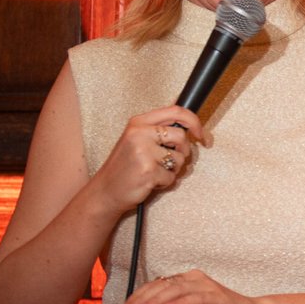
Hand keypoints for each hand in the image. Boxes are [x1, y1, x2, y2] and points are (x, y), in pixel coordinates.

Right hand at [91, 106, 205, 214]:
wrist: (105, 191)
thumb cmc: (124, 166)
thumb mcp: (136, 139)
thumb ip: (158, 127)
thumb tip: (184, 115)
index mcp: (138, 123)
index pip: (175, 111)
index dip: (193, 121)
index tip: (199, 133)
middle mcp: (140, 134)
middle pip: (181, 136)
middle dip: (183, 151)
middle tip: (170, 160)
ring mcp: (143, 152)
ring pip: (180, 158)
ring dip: (172, 169)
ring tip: (154, 171)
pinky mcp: (148, 171)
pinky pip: (172, 177)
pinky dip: (165, 182)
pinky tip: (150, 181)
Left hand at [122, 268, 266, 303]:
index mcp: (186, 283)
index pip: (157, 286)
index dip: (139, 296)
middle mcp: (195, 280)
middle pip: (163, 285)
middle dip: (143, 298)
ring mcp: (207, 286)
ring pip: (176, 288)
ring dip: (157, 300)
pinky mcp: (218, 296)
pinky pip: (198, 297)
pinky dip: (183, 301)